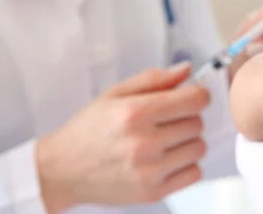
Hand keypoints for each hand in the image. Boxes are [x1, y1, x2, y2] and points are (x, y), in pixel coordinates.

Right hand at [37, 62, 208, 211]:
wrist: (63, 171)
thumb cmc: (88, 130)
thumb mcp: (115, 94)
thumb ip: (154, 79)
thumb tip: (187, 70)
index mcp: (135, 113)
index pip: (194, 100)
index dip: (197, 94)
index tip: (191, 96)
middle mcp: (143, 143)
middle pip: (197, 123)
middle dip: (187, 117)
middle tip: (167, 120)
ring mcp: (149, 171)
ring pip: (199, 147)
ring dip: (188, 141)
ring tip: (165, 140)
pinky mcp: (153, 192)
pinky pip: (194, 173)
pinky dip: (186, 165)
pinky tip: (166, 159)